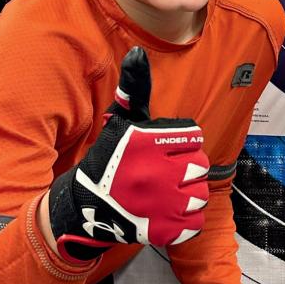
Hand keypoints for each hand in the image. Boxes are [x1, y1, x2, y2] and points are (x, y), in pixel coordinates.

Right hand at [47, 47, 209, 263]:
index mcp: (148, 142)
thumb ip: (135, 90)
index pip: (193, 136)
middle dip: (187, 168)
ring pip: (200, 195)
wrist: (84, 209)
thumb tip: (138, 53)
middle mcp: (157, 172)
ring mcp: (161, 204)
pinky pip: (195, 222)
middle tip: (167, 173)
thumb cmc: (108, 161)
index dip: (182, 142)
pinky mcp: (163, 230)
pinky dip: (187, 219)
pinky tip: (169, 211)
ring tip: (168, 193)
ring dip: (189, 194)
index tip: (166, 150)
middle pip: (200, 165)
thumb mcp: (121, 123)